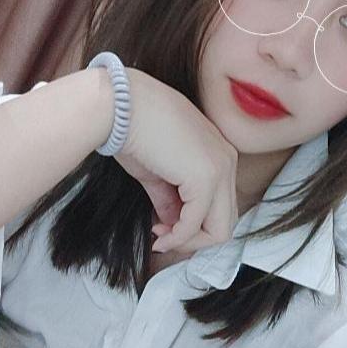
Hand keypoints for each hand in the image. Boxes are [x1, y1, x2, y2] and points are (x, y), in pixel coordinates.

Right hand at [113, 69, 238, 253]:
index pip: (220, 204)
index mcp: (218, 153)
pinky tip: (158, 236)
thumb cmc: (132, 129)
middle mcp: (228, 159)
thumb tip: (172, 225)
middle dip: (194, 238)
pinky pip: (196, 223)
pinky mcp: (206, 177)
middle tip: (163, 239)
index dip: (193, 225)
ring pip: (220, 228)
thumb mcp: (157, 172)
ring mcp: (221, 168)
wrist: (118, 106)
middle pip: (226, 220)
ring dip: (189, 241)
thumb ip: (171, 199)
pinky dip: (178, 237)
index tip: (161, 228)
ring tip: (160, 238)